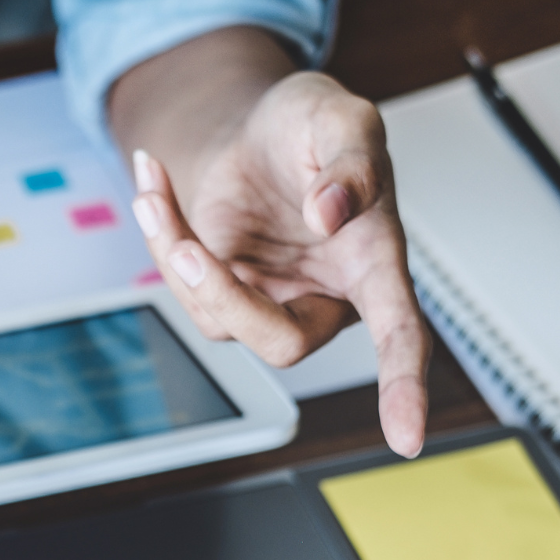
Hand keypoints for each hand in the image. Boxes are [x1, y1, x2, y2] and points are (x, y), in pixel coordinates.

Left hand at [127, 72, 429, 456]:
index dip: (404, 387)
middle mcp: (324, 294)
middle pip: (284, 344)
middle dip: (227, 301)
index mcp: (374, 262)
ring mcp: (270, 298)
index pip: (400, 335)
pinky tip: (152, 186)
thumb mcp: (343, 119)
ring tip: (153, 189)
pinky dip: (158, 237)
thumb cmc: (314, 129)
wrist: (261, 122)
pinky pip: (183, 286)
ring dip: (173, 256)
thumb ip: (352, 163)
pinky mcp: (223, 288)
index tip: (407, 439)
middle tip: (188, 250)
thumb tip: (332, 214)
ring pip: (218, 318)